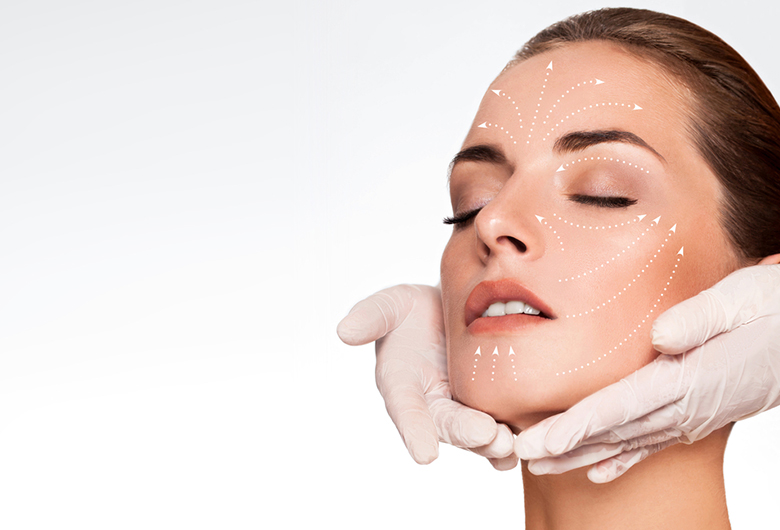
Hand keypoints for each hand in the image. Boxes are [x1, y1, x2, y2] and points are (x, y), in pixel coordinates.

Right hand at [337, 284, 516, 468]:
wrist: (456, 307)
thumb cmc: (416, 310)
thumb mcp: (391, 305)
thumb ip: (371, 316)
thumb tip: (343, 331)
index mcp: (403, 383)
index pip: (406, 410)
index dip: (415, 432)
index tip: (426, 455)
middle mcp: (431, 403)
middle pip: (447, 425)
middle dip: (466, 434)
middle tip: (487, 436)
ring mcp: (462, 408)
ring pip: (476, 434)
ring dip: (491, 443)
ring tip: (508, 443)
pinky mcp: (490, 406)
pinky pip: (498, 429)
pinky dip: (509, 440)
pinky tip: (524, 444)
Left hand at [515, 262, 779, 482]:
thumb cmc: (773, 309)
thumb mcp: (742, 300)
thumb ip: (700, 319)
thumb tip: (659, 338)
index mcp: (688, 377)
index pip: (620, 407)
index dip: (577, 426)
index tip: (540, 442)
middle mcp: (685, 406)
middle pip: (613, 431)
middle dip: (564, 445)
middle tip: (520, 455)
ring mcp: (690, 417)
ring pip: (625, 442)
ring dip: (581, 455)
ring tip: (539, 466)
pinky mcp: (694, 416)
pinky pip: (651, 445)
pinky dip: (621, 460)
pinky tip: (596, 474)